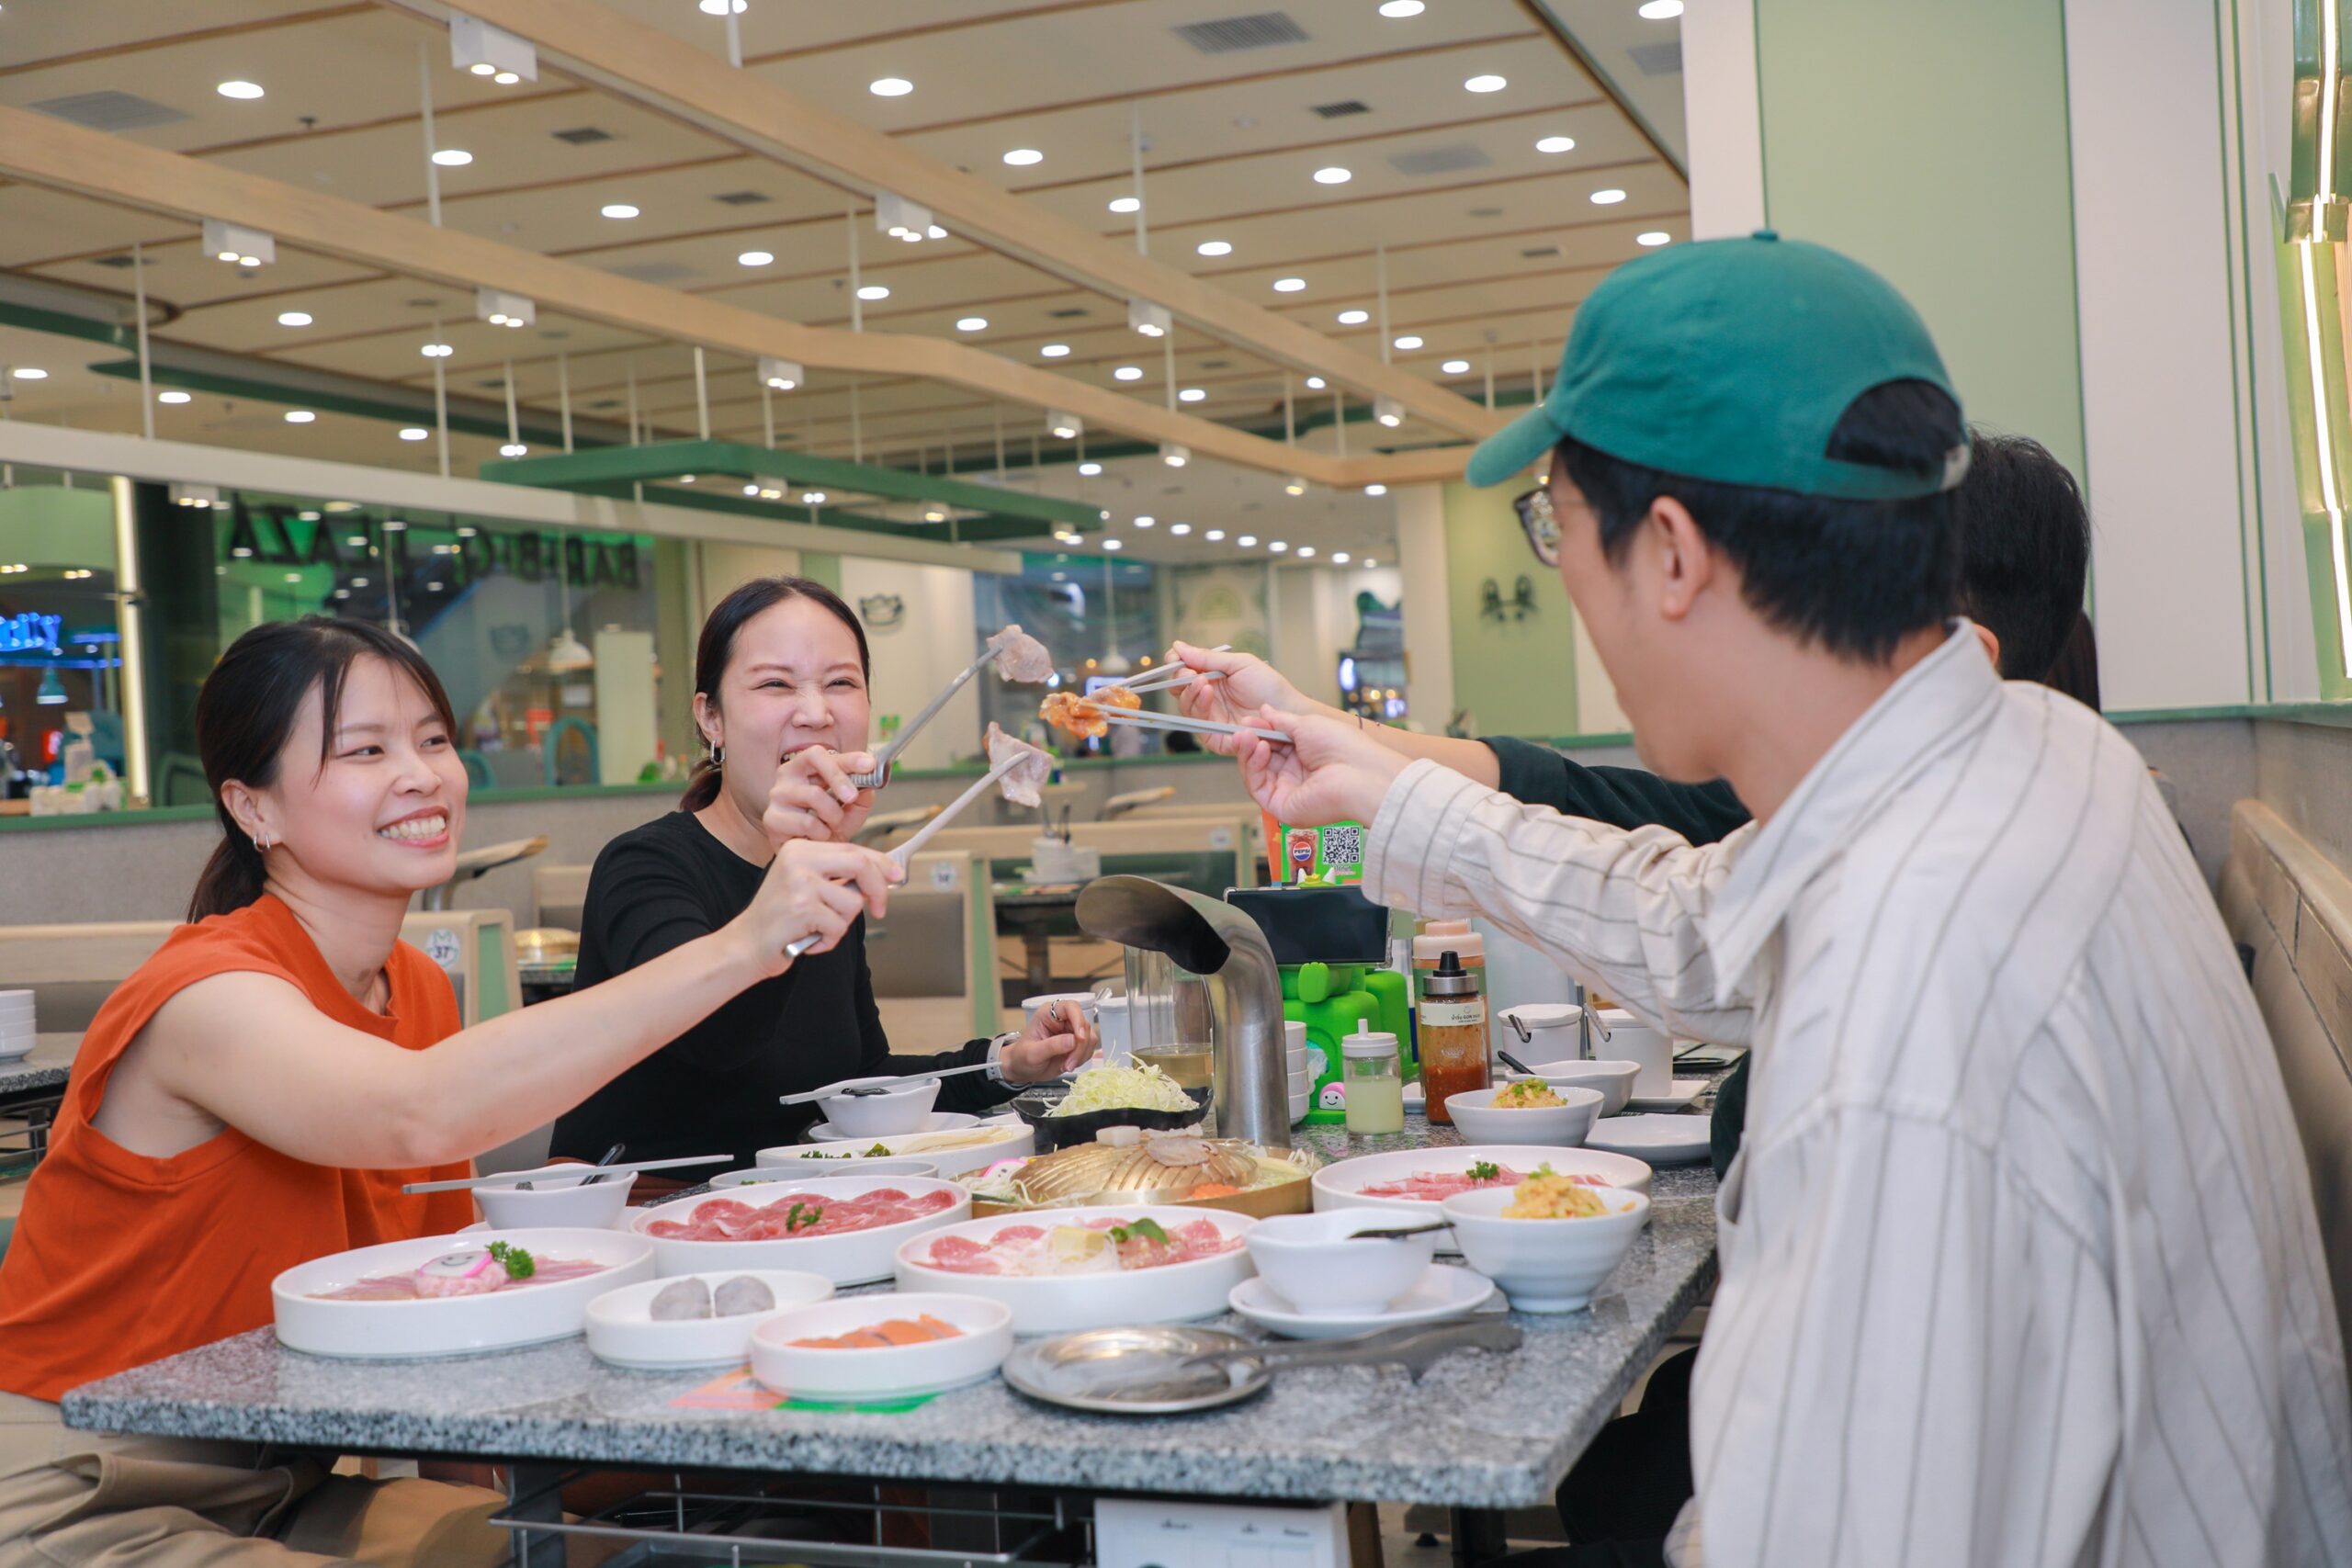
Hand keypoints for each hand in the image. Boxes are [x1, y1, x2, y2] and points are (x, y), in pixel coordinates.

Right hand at [740, 838, 901, 975]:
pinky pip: (838, 926)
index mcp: (801, 849)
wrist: (747, 944)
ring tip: (818, 928)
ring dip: (842, 924)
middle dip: (878, 889)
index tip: (897, 877)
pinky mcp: (802, 908)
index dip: (882, 864)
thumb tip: (883, 877)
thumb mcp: (807, 886)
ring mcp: (800, 883)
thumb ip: (839, 877)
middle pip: (860, 864)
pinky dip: (829, 940)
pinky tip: (809, 939)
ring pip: (853, 902)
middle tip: (881, 909)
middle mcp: (799, 859)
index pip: (853, 849)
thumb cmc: (780, 919)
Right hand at [761, 747, 877, 845]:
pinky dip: (821, 833)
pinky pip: (807, 823)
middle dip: (840, 777)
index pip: (823, 753)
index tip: (869, 764)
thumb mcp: (850, 812)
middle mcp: (787, 775)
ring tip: (833, 826)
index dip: (847, 757)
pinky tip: (818, 837)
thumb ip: (861, 798)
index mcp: (806, 767)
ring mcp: (777, 796)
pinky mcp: (772, 819)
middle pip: (813, 758)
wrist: (809, 860)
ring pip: (814, 794)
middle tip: (853, 797)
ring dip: (833, 814)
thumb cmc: (827, 828)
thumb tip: (870, 783)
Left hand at [1000, 998, 1098, 1081]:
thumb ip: (1051, 1046)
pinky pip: (1089, 1049)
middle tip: (1068, 1064)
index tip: (1080, 1038)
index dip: (1079, 1020)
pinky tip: (1068, 1065)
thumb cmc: (1022, 1057)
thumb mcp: (1032, 1053)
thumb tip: (1073, 1040)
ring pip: (1090, 1038)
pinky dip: (1082, 1059)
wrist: (1023, 1069)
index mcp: (1049, 1014)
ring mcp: (1072, 1031)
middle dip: (1079, 1047)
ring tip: (1066, 1066)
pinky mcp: (1077, 1043)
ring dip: (1081, 1055)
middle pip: (1084, 1025)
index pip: (1071, 1007)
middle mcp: (1063, 1019)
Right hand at [1168, 642, 1316, 755]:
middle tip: (1189, 672)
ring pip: (1186, 707)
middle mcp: (1208, 699)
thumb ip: (1208, 658)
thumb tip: (1177, 646)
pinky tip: (1208, 693)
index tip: (1175, 658)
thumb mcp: (1238, 664)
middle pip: (1179, 691)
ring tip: (1202, 681)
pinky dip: (1200, 707)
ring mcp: (1211, 718)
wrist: (1287, 710)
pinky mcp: (1215, 737)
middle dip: (1180, 679)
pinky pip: (1198, 725)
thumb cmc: (1268, 686)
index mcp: (1211, 679)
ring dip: (1190, 692)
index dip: (1176, 664)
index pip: (1184, 672)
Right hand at [1237, 706, 1408, 826]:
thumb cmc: (1343, 746)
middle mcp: (1297, 775)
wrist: (1359, 773)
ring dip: (1248, 752)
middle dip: (1250, 741)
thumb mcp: (1307, 724)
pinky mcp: (1282, 807)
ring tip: (1246, 736)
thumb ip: (1281, 720)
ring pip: (1255, 773)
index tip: (1247, 720)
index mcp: (1306, 755)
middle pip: (1261, 759)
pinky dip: (1253, 767)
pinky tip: (1260, 749)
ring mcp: (1289, 792)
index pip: (1274, 744)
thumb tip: (1263, 710)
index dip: (1260, 732)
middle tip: (1240, 728)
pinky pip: (1257, 787)